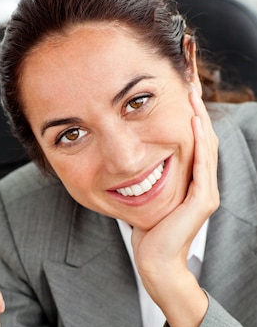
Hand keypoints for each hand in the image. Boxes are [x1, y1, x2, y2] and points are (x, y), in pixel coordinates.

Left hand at [131, 85, 218, 326]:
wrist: (155, 262)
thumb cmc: (146, 230)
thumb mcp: (142, 195)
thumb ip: (141, 174)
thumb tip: (122, 154)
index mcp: (189, 174)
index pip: (188, 129)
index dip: (184, 101)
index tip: (175, 72)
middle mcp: (201, 177)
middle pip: (200, 127)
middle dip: (193, 95)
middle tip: (187, 63)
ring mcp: (205, 188)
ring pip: (204, 140)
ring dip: (197, 110)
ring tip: (189, 82)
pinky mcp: (203, 200)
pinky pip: (203, 164)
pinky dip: (199, 141)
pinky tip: (192, 118)